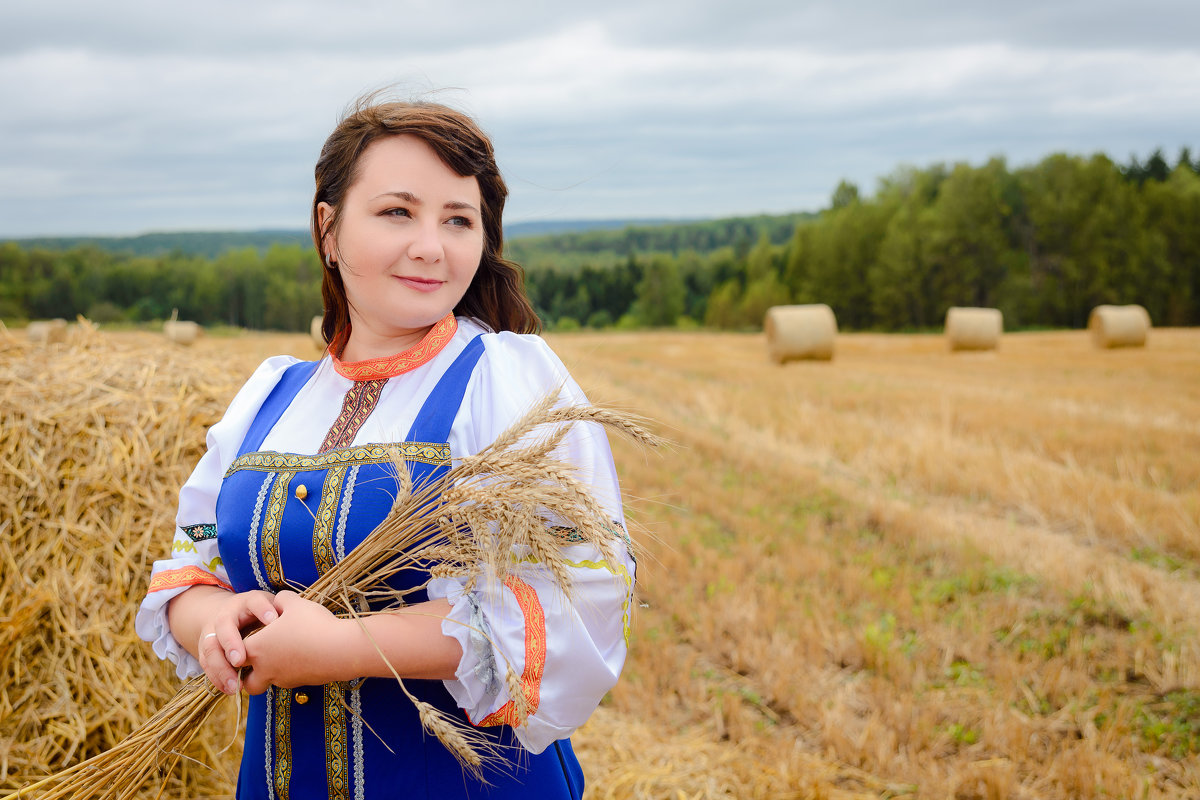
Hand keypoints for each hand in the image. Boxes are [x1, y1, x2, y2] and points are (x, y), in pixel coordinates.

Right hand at [196, 589, 279, 695]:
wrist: (230, 615)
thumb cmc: (261, 615)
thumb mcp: (272, 608)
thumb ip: (284, 611)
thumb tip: (301, 616)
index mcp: (246, 602)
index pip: (253, 602)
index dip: (262, 610)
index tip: (273, 621)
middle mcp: (226, 615)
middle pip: (223, 626)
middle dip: (231, 643)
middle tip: (241, 660)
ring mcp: (213, 633)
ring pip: (210, 649)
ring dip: (222, 668)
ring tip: (236, 685)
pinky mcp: (207, 651)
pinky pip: (208, 665)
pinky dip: (218, 678)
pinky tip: (230, 690)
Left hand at [239, 591, 354, 693]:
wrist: (341, 650)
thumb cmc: (313, 624)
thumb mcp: (295, 603)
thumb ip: (281, 599)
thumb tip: (278, 602)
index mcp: (257, 648)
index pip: (236, 652)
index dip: (238, 646)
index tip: (248, 636)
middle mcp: (265, 668)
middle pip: (245, 680)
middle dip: (246, 672)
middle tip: (257, 657)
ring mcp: (282, 679)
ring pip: (265, 683)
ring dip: (267, 673)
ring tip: (281, 655)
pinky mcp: (299, 684)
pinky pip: (286, 681)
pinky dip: (288, 672)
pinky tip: (302, 655)